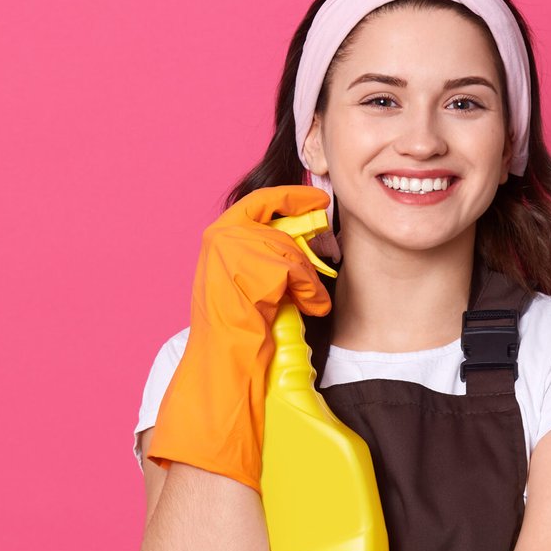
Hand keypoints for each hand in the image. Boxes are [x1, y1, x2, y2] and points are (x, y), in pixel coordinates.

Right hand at [145, 186, 333, 491]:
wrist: (225, 353)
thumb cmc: (236, 324)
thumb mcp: (244, 276)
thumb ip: (265, 251)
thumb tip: (308, 232)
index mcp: (220, 234)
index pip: (261, 200)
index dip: (293, 196)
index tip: (319, 198)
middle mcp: (225, 236)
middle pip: (284, 226)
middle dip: (311, 241)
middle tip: (330, 250)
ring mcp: (241, 251)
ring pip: (294, 252)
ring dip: (307, 278)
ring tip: (309, 298)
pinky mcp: (262, 270)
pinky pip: (301, 272)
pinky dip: (311, 292)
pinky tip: (312, 307)